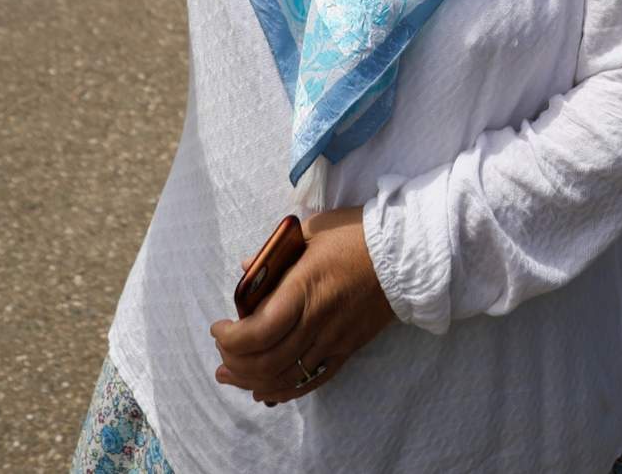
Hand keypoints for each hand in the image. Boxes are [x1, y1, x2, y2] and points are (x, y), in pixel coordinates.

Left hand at [210, 207, 396, 405]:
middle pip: (267, 360)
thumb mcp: (311, 230)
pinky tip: (267, 390)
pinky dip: (286, 390)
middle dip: (235, 363)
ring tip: (232, 377)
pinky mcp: (348, 349)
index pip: (259, 331)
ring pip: (287, 377)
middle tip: (220, 356)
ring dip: (253, 381)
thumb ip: (275, 252)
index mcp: (304, 288)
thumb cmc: (356, 234)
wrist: (404, 253)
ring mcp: (334, 340)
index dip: (231, 338)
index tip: (218, 328)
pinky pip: (313, 380)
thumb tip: (247, 267)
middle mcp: (317, 321)